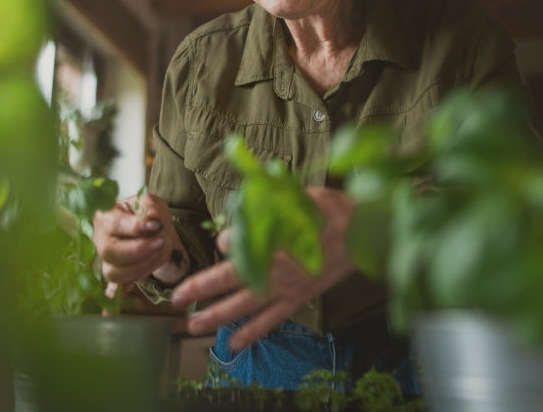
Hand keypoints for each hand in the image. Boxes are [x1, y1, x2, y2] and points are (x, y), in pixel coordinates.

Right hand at [92, 191, 188, 287]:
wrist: (152, 230)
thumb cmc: (146, 214)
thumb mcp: (151, 203)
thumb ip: (150, 206)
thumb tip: (151, 220)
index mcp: (104, 215)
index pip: (114, 223)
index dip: (134, 227)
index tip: (155, 226)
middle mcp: (99, 238)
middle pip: (109, 251)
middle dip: (138, 250)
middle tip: (160, 242)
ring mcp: (103, 258)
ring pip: (114, 272)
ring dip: (141, 265)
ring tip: (159, 251)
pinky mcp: (113, 272)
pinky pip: (122, 281)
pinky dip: (141, 273)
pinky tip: (154, 260)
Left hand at [170, 186, 355, 350]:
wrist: (366, 234)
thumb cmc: (332, 211)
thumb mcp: (302, 196)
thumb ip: (270, 201)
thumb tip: (244, 203)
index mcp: (278, 241)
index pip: (240, 244)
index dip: (226, 241)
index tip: (222, 240)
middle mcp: (278, 269)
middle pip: (233, 280)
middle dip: (202, 288)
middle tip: (177, 297)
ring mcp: (288, 288)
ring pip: (247, 306)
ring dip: (218, 316)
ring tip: (193, 325)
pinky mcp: (298, 299)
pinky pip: (272, 320)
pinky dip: (253, 333)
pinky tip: (234, 345)